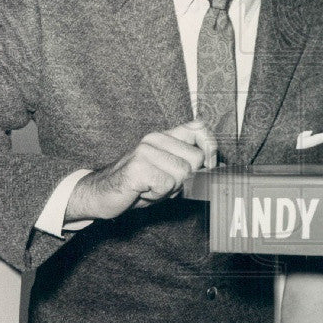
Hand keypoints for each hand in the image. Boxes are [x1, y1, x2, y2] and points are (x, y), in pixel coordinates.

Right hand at [65, 120, 216, 220]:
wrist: (101, 195)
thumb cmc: (137, 186)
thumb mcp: (168, 172)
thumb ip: (190, 165)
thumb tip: (222, 167)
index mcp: (164, 137)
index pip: (199, 127)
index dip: (210, 146)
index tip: (209, 165)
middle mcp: (155, 138)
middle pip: (196, 159)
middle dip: (186, 179)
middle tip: (164, 183)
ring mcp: (145, 151)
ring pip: (183, 174)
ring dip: (170, 189)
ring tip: (151, 188)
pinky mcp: (138, 166)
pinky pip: (166, 184)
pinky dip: (158, 195)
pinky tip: (143, 191)